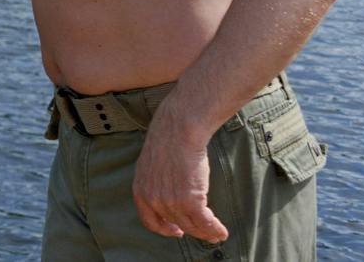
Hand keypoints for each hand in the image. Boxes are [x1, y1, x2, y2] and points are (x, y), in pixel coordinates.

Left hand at [133, 112, 227, 242]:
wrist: (178, 129)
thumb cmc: (169, 140)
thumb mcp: (153, 164)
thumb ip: (157, 182)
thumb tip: (171, 193)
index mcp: (140, 190)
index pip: (149, 221)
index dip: (164, 229)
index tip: (177, 230)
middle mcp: (153, 199)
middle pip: (175, 224)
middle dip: (191, 230)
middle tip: (203, 232)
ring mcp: (170, 201)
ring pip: (191, 226)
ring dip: (206, 233)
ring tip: (217, 235)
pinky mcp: (189, 200)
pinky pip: (205, 223)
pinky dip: (215, 230)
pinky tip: (222, 231)